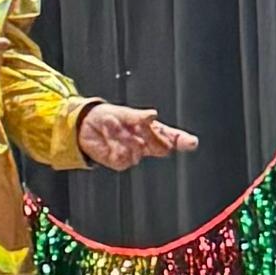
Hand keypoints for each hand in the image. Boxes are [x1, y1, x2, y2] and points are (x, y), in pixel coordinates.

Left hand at [79, 100, 198, 170]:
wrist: (83, 126)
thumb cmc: (106, 117)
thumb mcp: (123, 112)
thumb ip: (138, 116)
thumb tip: (152, 115)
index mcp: (149, 129)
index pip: (171, 136)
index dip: (183, 140)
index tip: (192, 142)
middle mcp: (144, 143)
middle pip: (160, 148)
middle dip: (152, 136)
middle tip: (141, 125)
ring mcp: (133, 153)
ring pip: (139, 152)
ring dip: (126, 138)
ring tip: (114, 127)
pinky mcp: (120, 162)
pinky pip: (124, 159)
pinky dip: (115, 146)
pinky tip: (109, 139)